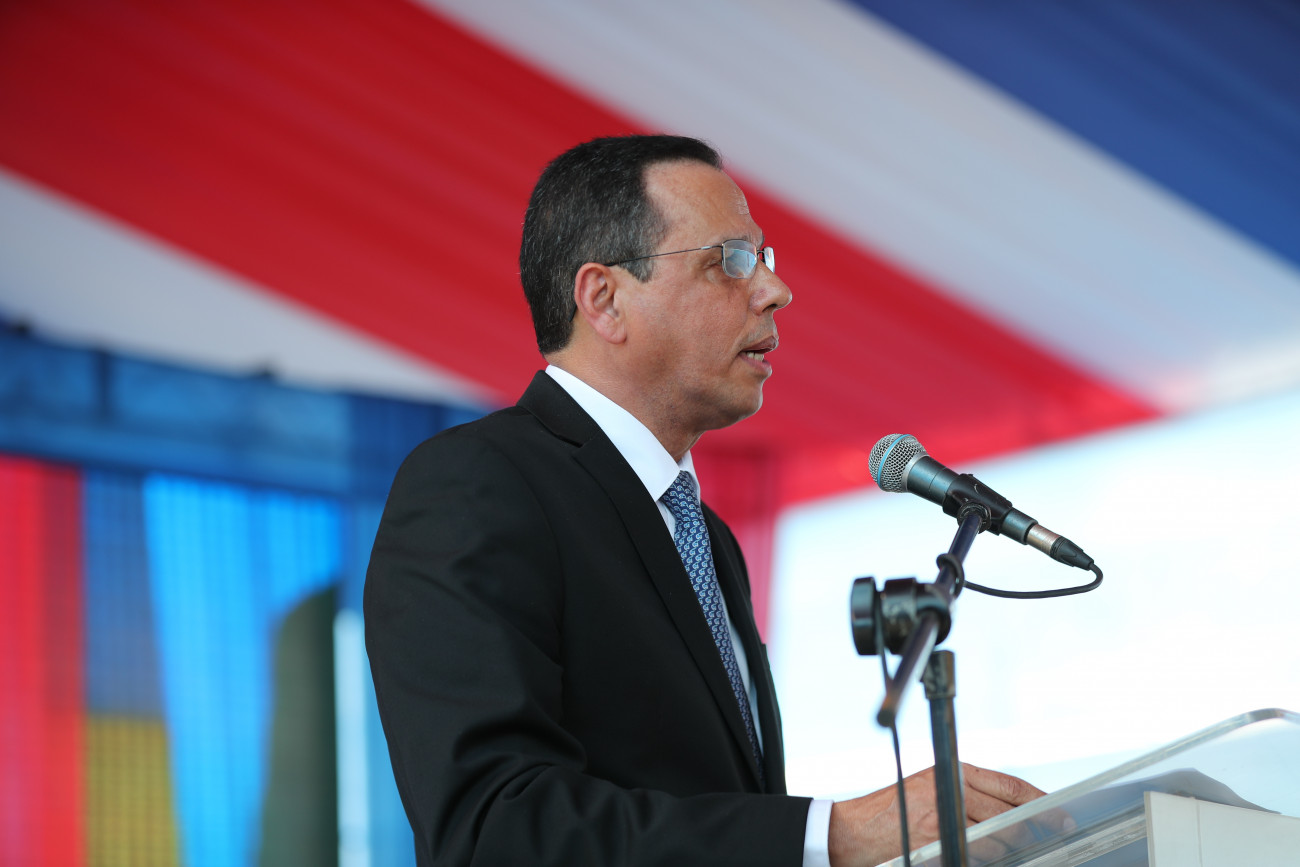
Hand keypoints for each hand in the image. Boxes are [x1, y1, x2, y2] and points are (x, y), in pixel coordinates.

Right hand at [827, 763, 1044, 866]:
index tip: (1062, 814)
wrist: (852, 830)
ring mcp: (943, 815)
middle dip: (1035, 831)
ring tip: (1013, 853)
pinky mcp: (935, 840)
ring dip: (1010, 852)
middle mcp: (950, 788)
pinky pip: (977, 855)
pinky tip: (988, 859)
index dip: (1041, 802)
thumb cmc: (892, 813)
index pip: (1010, 785)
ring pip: (999, 838)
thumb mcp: (929, 789)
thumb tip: (1014, 815)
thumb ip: (967, 796)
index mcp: (952, 771)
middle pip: (1010, 814)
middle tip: (1055, 838)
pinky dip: (987, 861)